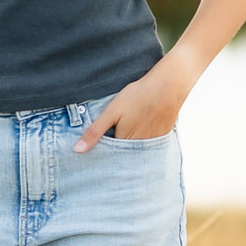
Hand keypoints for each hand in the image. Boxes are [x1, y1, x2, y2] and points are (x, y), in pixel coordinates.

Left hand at [74, 53, 194, 151]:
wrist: (168, 87)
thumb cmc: (138, 97)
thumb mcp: (112, 112)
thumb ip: (95, 132)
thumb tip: (77, 150)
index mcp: (124, 143)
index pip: (108, 157)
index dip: (101, 154)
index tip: (92, 156)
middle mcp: (139, 148)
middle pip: (122, 158)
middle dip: (114, 156)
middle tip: (109, 145)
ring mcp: (152, 144)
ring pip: (135, 153)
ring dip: (128, 151)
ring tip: (125, 136)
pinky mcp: (161, 138)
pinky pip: (147, 148)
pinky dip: (141, 145)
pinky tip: (139, 132)